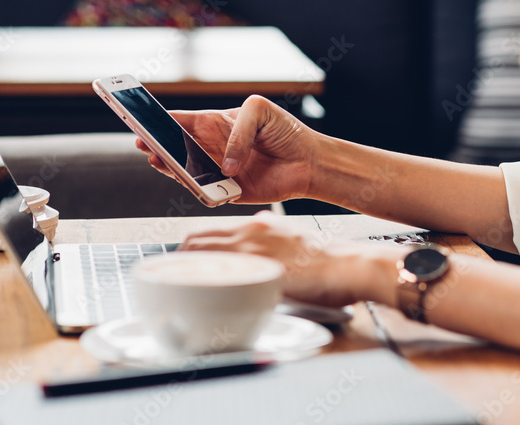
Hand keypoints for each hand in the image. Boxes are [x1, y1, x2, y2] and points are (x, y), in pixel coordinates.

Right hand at [136, 95, 319, 204]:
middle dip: (156, 145)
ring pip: (183, 170)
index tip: (139, 118)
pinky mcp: (227, 192)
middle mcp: (211, 148)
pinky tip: (193, 181)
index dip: (158, 120)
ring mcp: (216, 171)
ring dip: (169, 167)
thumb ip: (238, 130)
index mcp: (215, 124)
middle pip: (174, 147)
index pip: (179, 121)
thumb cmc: (286, 132)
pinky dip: (198, 190)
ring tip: (159, 159)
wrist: (309, 162)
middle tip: (143, 143)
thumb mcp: (260, 111)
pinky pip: (205, 193)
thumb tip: (225, 163)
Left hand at [180, 212, 401, 307]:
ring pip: (201, 252)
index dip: (190, 247)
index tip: (182, 259)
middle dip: (179, 257)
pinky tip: (195, 293)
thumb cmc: (327, 259)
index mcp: (258, 226)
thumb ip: (271, 234)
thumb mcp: (294, 236)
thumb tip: (259, 229)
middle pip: (197, 239)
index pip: (209, 231)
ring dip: (182, 266)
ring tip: (174, 284)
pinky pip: (217, 272)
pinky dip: (199, 280)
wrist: (348, 265)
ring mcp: (252, 250)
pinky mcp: (257, 269)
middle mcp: (250, 233)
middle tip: (171, 273)